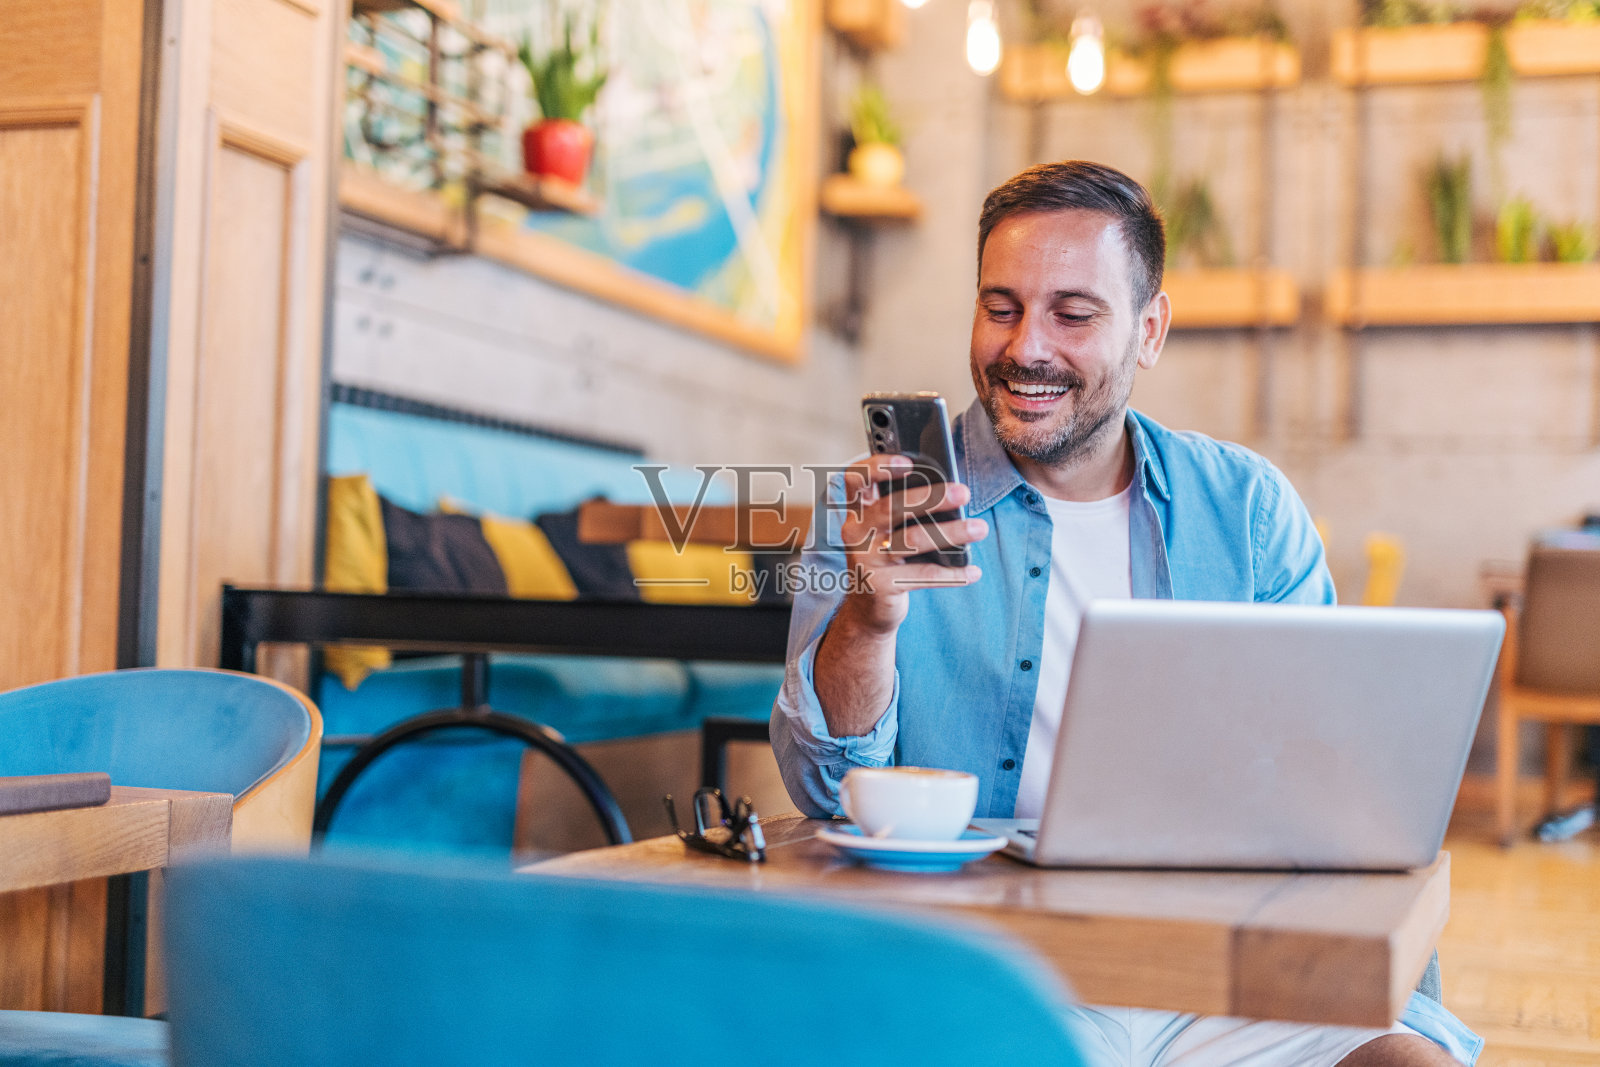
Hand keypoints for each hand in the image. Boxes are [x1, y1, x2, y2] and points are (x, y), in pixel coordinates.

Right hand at [832, 453, 986, 636]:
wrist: (868, 609)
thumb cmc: (886, 558)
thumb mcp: (886, 531)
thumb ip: (903, 509)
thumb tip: (951, 490)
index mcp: (858, 512)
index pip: (856, 479)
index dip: (878, 467)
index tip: (908, 462)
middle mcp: (856, 533)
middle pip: (890, 507)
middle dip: (930, 498)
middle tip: (964, 492)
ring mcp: (867, 560)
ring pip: (912, 541)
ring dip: (950, 532)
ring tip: (979, 528)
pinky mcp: (882, 586)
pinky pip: (923, 576)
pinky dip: (952, 574)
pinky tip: (973, 571)